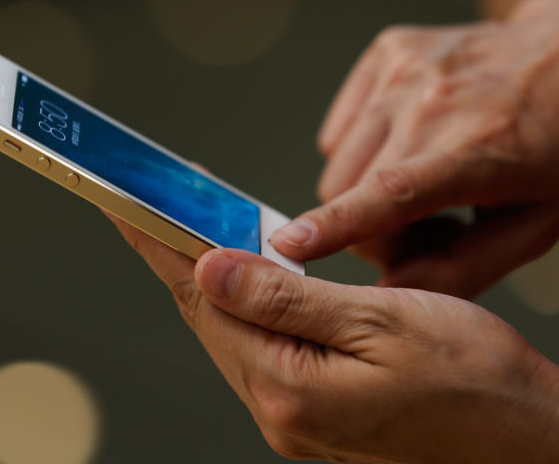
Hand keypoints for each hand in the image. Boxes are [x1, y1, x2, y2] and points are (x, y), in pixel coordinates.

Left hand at [108, 216, 558, 462]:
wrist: (528, 441)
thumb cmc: (476, 382)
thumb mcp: (381, 324)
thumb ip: (287, 299)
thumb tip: (212, 268)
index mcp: (288, 388)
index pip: (203, 299)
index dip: (161, 245)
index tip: (127, 206)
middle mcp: (280, 412)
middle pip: (208, 318)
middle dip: (175, 257)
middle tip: (152, 208)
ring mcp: (295, 419)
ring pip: (231, 334)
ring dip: (208, 281)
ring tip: (188, 233)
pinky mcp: (314, 415)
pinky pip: (259, 350)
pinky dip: (244, 309)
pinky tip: (243, 283)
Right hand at [272, 0, 558, 298]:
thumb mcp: (536, 224)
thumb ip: (464, 268)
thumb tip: (388, 290)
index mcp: (481, 147)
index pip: (392, 191)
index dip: (338, 223)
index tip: (290, 244)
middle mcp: (434, 98)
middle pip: (347, 190)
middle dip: (370, 229)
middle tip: (420, 228)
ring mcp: (405, 68)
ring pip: (337, 162)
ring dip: (361, 191)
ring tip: (415, 184)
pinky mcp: (388, 52)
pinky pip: (339, 129)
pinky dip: (359, 152)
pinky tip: (403, 145)